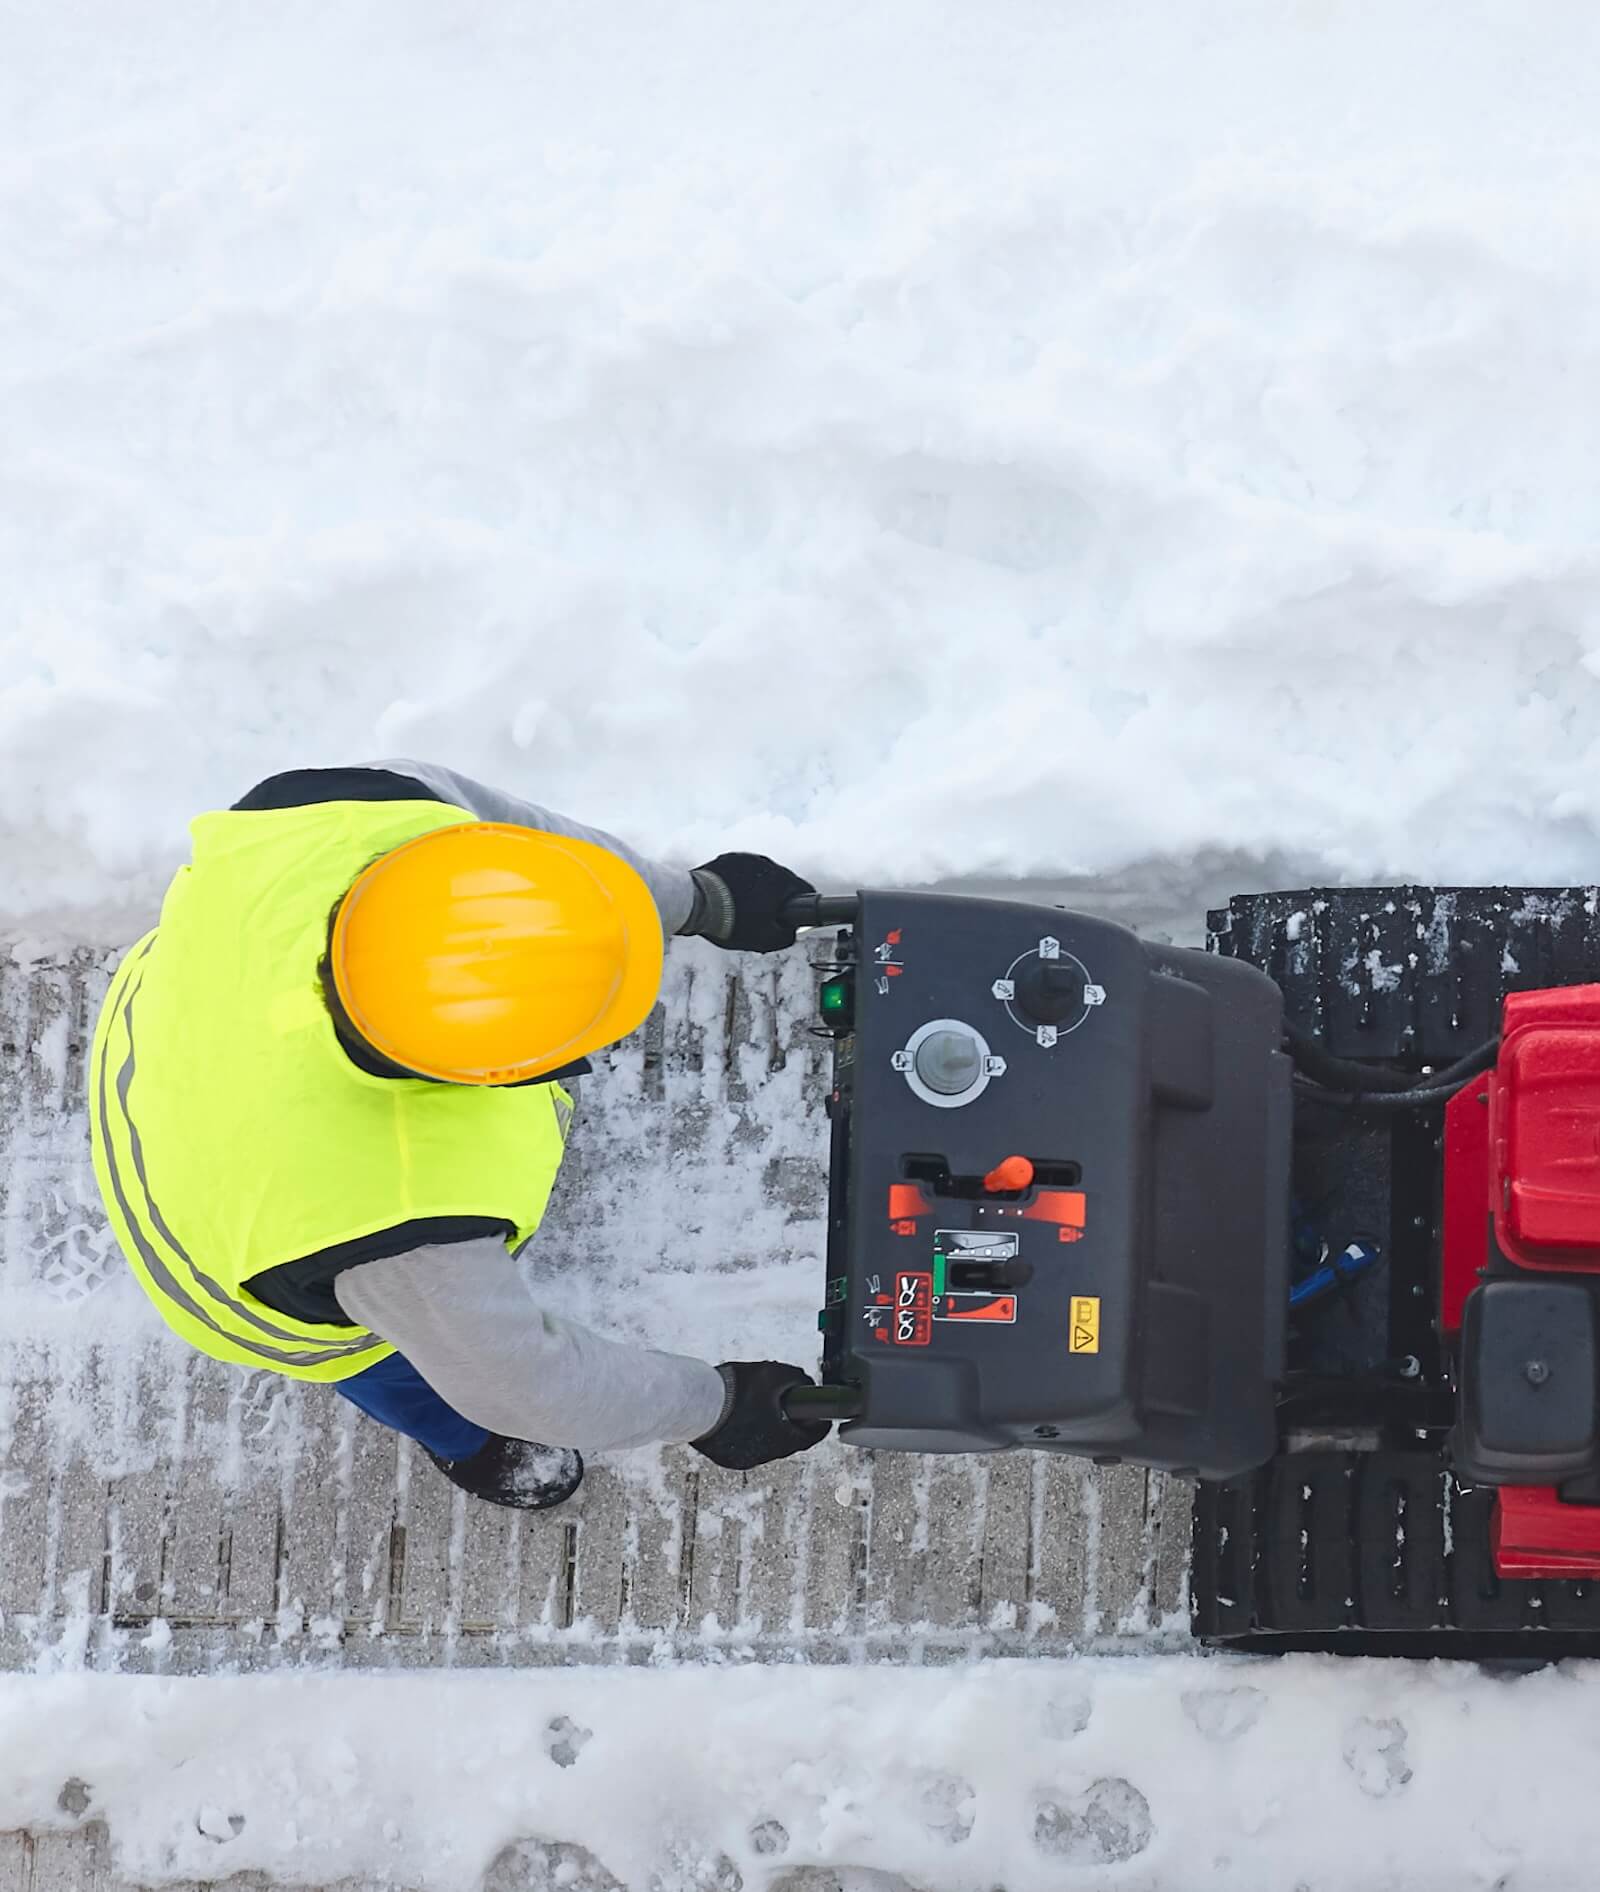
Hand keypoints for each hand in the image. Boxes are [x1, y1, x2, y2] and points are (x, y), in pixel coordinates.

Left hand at [690, 853, 814, 952]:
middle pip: (781, 881)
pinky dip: (739, 882)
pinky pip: (741, 871)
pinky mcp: (727, 859)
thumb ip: (786, 936)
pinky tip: (730, 898)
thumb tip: (792, 932)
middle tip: (766, 917)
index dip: (803, 905)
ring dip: (758, 888)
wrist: (695, 904)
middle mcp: (766, 863)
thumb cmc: (731, 922)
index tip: (796, 915)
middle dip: (777, 898)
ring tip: (744, 908)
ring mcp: (745, 858)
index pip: (804, 889)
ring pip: (760, 875)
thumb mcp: (765, 940)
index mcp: (781, 879)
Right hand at [692, 1361, 831, 1469]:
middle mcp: (766, 1454)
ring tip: (754, 1404)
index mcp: (783, 1439)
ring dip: (765, 1425)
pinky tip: (737, 1414)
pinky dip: (745, 1431)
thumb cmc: (735, 1390)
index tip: (822, 1415)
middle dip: (788, 1419)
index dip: (819, 1422)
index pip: (813, 1435)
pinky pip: (744, 1444)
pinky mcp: (726, 1457)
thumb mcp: (774, 1373)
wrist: (695, 1403)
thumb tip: (805, 1385)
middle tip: (782, 1402)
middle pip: (788, 1438)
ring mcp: (744, 1458)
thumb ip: (796, 1379)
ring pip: (765, 1442)